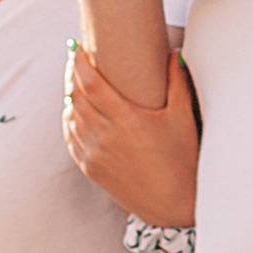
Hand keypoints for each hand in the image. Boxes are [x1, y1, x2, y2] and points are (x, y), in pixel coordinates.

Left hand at [63, 43, 199, 228]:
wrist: (172, 205)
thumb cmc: (182, 160)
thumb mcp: (183, 119)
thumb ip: (177, 83)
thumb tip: (174, 53)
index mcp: (126, 120)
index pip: (90, 83)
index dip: (79, 63)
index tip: (77, 48)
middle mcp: (104, 136)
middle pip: (75, 96)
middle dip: (71, 74)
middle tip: (75, 58)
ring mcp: (94, 154)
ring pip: (70, 116)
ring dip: (69, 96)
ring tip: (74, 81)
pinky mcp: (91, 168)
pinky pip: (71, 137)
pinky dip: (69, 120)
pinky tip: (74, 111)